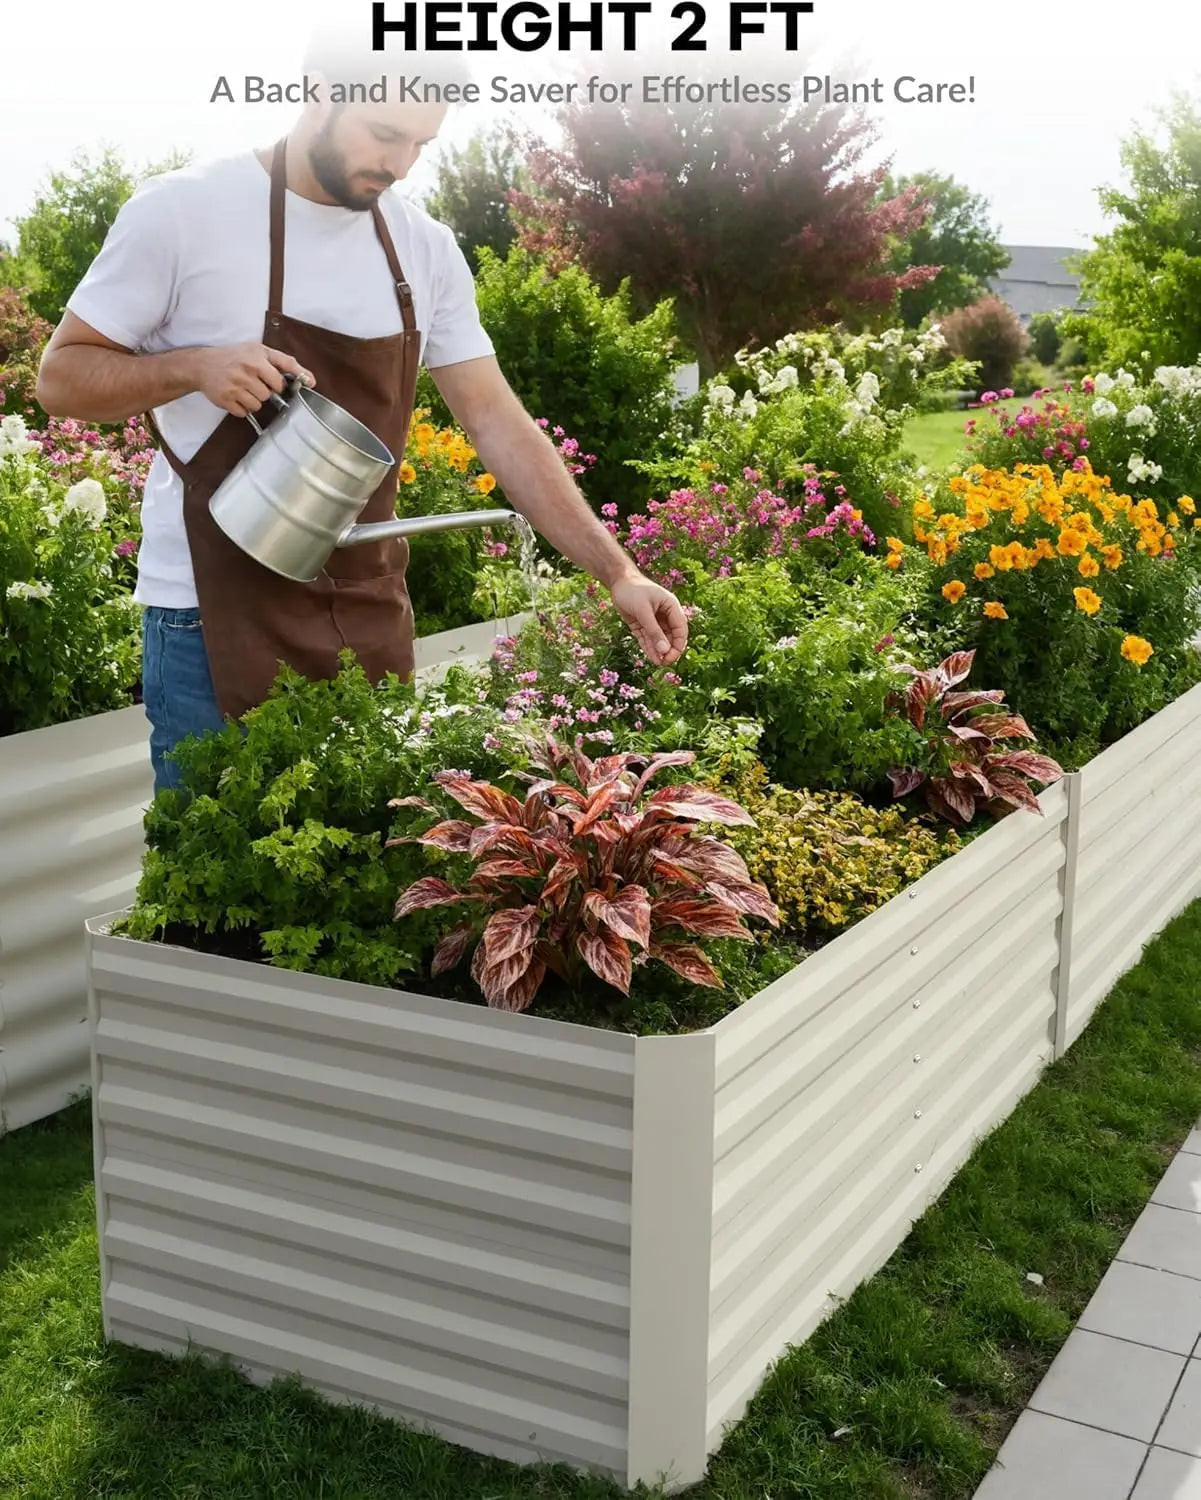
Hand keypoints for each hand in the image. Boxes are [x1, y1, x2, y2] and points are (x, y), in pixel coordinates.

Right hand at [192, 343, 315, 416]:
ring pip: (257, 406)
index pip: (280, 382)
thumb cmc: (236, 357)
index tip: (274, 382)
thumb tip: (311, 380)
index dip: (278, 384)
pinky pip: (244, 412)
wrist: (203, 365)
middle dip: (264, 391)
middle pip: (269, 395)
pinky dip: (241, 407)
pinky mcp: (225, 400)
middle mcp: (245, 372)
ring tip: (243, 388)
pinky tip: (235, 396)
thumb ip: (287, 363)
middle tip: (252, 382)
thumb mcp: (260, 351)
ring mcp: (234, 387)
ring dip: (253, 400)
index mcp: (257, 358)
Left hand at [609, 573, 687, 665]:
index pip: (681, 629)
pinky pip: (648, 639)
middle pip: (672, 636)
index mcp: (671, 606)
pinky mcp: (643, 625)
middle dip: (669, 650)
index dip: (678, 645)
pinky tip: (652, 658)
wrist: (617, 582)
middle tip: (664, 663)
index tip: (671, 657)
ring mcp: (654, 620)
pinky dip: (650, 648)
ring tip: (658, 663)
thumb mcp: (643, 611)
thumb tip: (664, 651)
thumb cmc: (632, 590)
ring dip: (659, 651)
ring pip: (660, 639)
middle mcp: (665, 614)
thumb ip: (654, 631)